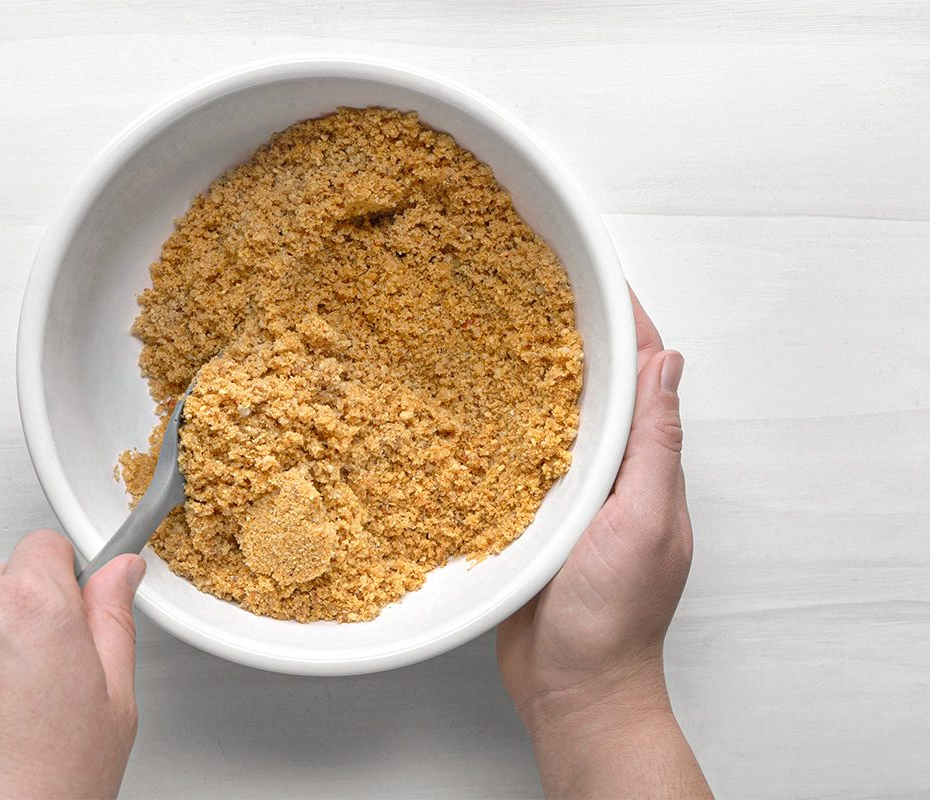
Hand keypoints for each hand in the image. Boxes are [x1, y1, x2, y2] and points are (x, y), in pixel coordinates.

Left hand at [0, 531, 144, 798]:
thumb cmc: (49, 783)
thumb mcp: (115, 697)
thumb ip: (114, 617)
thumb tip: (120, 572)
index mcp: (32, 603)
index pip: (44, 545)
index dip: (63, 577)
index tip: (70, 606)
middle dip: (21, 612)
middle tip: (45, 671)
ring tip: (6, 710)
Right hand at [497, 289, 709, 797]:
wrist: (573, 690)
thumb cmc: (613, 619)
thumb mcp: (643, 523)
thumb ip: (656, 446)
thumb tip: (668, 366)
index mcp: (647, 468)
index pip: (644, 377)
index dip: (627, 325)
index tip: (598, 277)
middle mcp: (612, 475)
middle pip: (597, 390)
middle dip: (574, 339)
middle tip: (533, 292)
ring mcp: (571, 498)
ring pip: (553, 422)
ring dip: (532, 378)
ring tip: (494, 332)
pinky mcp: (531, 520)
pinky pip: (516, 461)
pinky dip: (499, 428)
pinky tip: (468, 410)